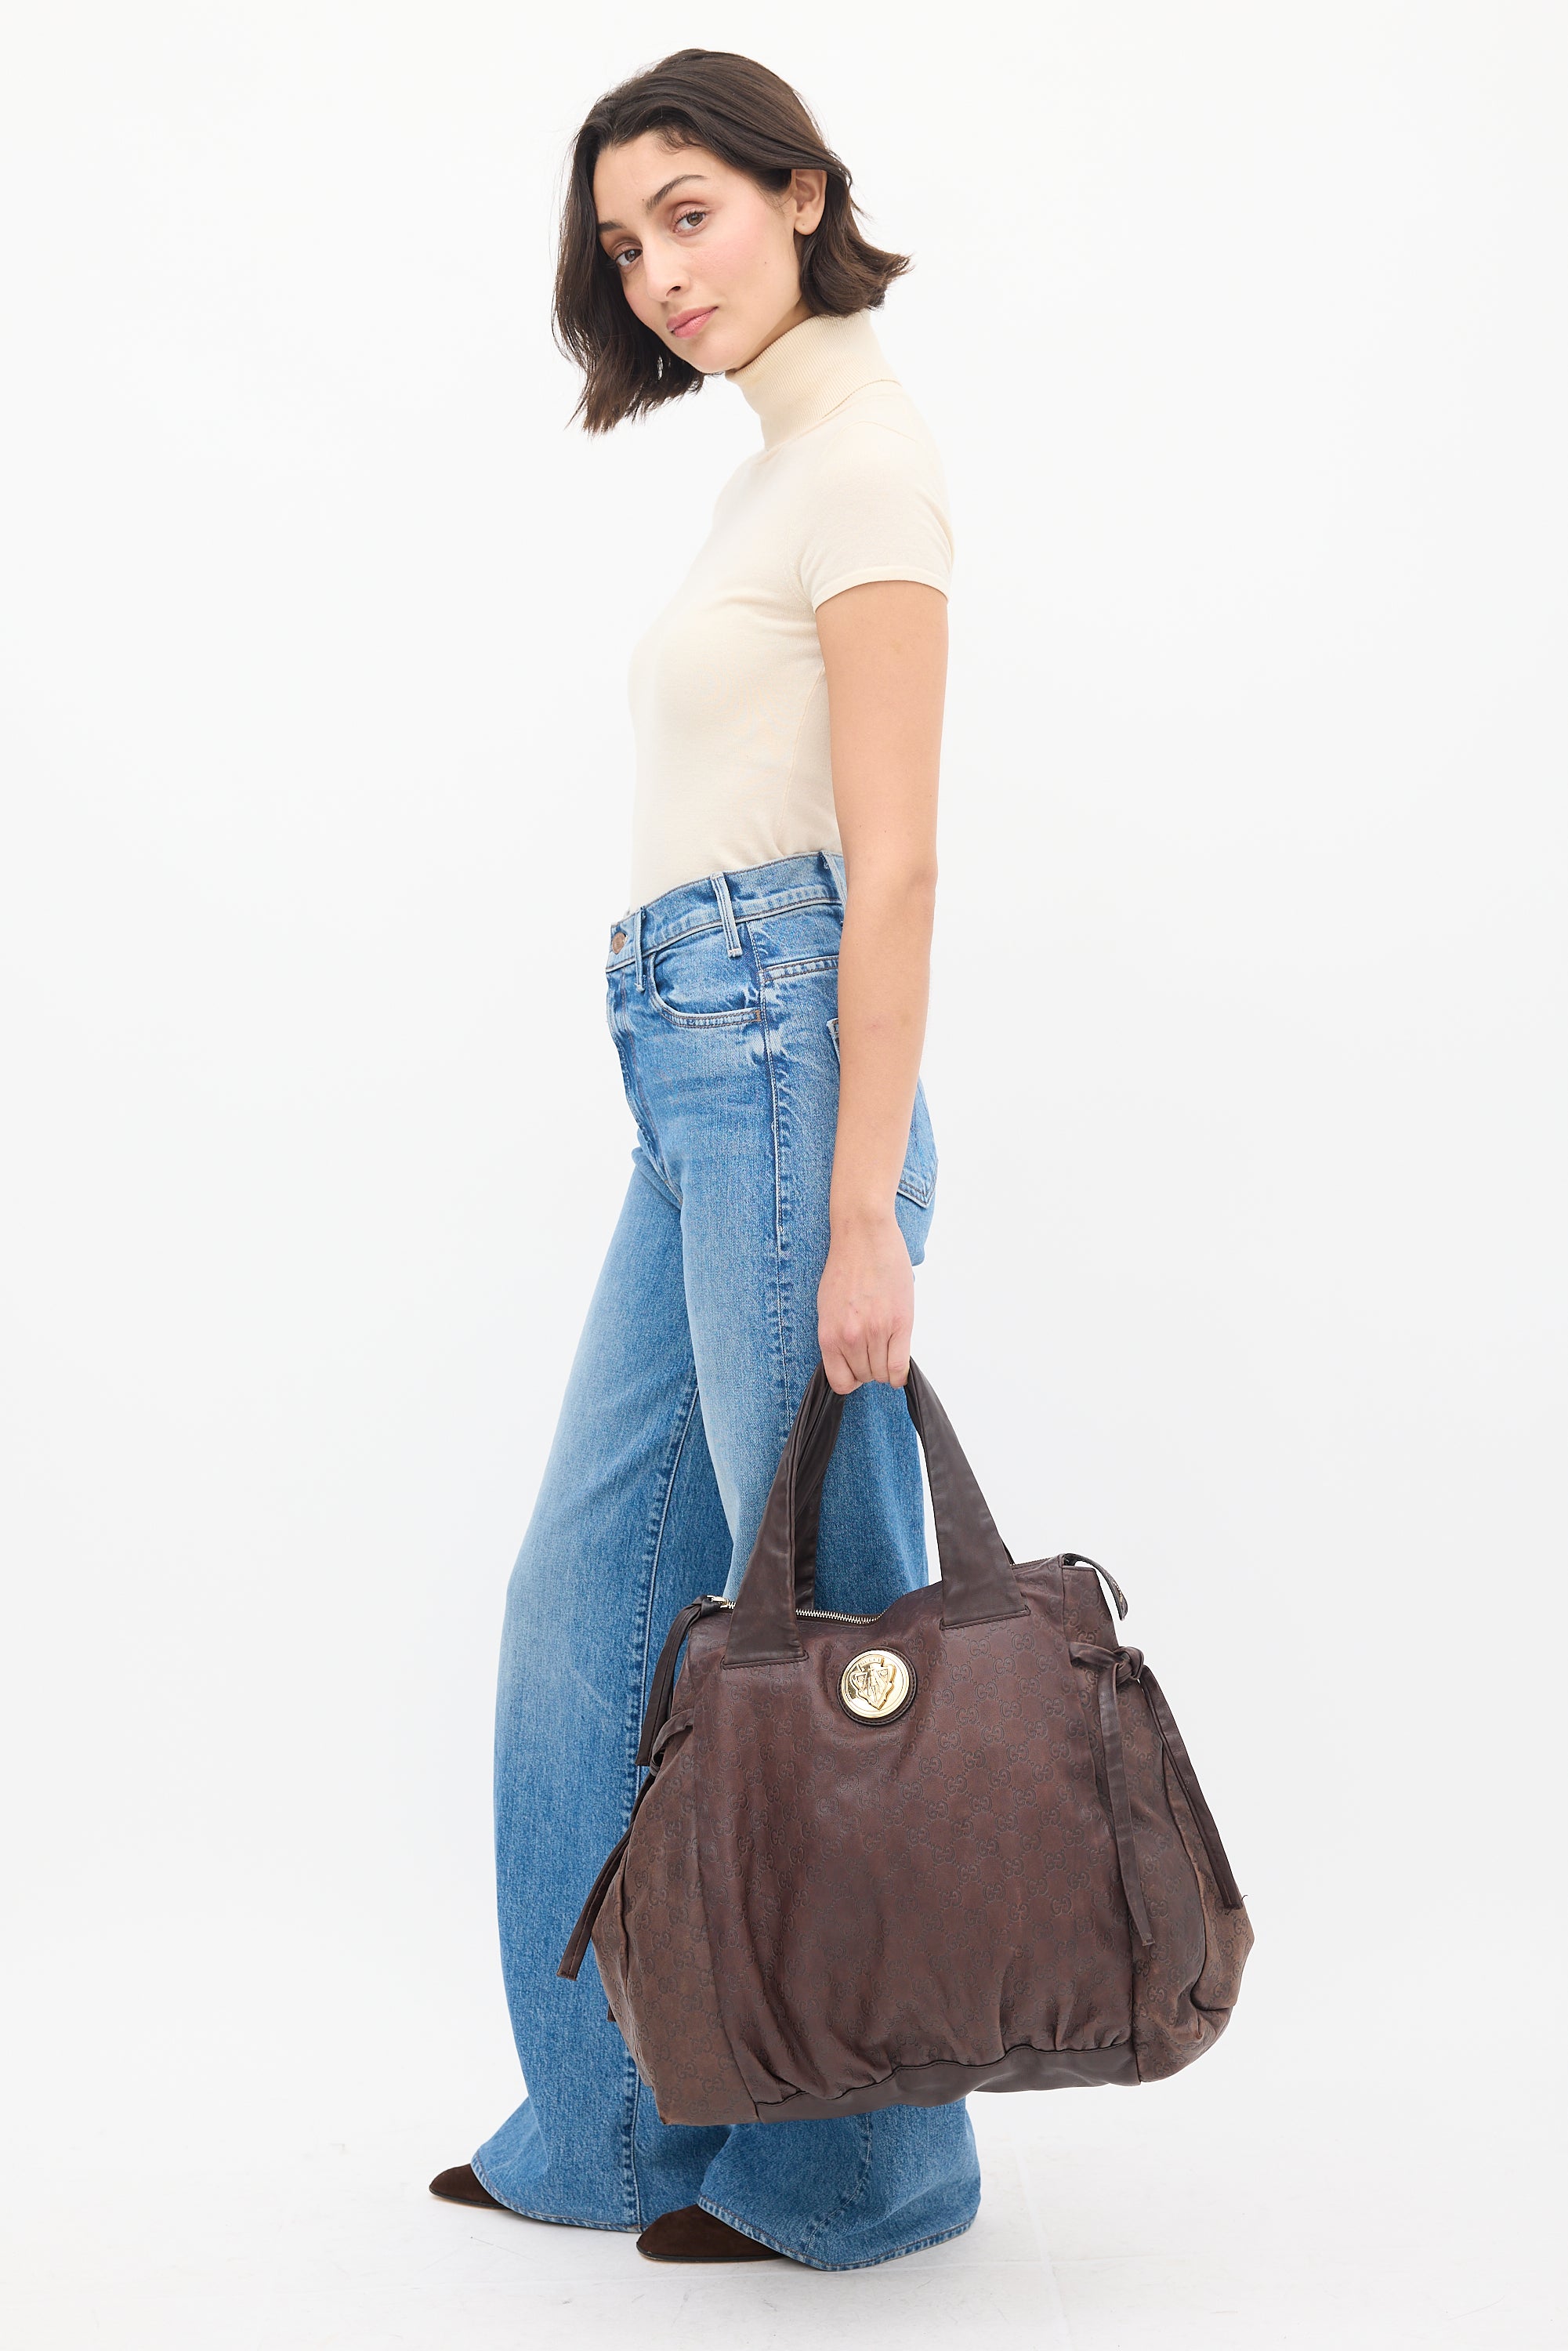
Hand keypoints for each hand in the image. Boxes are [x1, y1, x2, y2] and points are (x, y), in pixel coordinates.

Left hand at [817, 1212, 914, 1393]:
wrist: (864, 1236)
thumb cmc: (845, 1266)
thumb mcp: (828, 1307)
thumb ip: (837, 1337)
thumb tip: (849, 1359)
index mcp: (829, 1335)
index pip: (840, 1382)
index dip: (850, 1379)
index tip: (856, 1370)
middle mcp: (851, 1337)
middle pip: (865, 1377)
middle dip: (869, 1369)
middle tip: (873, 1350)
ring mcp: (877, 1331)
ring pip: (883, 1373)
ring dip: (885, 1367)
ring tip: (885, 1347)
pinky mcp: (900, 1322)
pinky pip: (900, 1365)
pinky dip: (900, 1373)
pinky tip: (899, 1365)